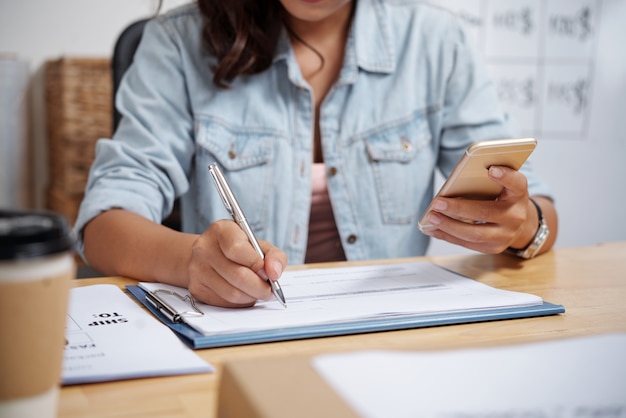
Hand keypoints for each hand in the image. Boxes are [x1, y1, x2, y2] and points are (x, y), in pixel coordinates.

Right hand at [187, 220, 287, 306]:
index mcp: (221, 230)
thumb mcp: (259, 245)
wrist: (210, 255)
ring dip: (251, 297)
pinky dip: (240, 302)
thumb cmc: (240, 250)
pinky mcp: (196, 288)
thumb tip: (275, 273)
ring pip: (232, 293)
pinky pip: (224, 303)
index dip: (256, 263)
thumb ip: (274, 256)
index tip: (267, 271)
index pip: (237, 249)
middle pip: (237, 275)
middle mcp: (204, 248)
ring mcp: (197, 269)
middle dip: (259, 287)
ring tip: (258, 292)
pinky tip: (244, 294)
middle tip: (269, 290)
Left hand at [421, 166, 535, 253]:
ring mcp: (505, 235)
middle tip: (437, 202)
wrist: (518, 222)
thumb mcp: (501, 185)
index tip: (491, 170)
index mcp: (518, 193)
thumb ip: (485, 179)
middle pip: (486, 212)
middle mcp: (516, 216)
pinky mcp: (493, 248)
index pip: (517, 183)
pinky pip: (466, 243)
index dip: (506, 176)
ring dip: (449, 225)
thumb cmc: (501, 197)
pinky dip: (447, 235)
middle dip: (458, 208)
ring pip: (474, 233)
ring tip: (431, 217)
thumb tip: (454, 182)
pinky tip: (431, 228)